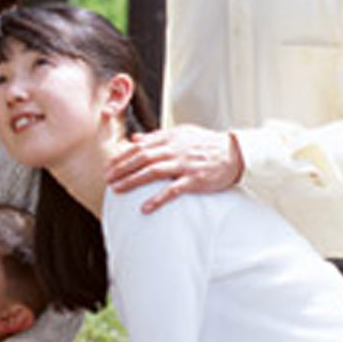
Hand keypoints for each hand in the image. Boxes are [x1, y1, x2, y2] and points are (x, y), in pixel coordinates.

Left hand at [104, 125, 243, 212]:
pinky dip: (158, 199)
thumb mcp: (182, 134)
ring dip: (133, 181)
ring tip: (117, 189)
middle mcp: (176, 150)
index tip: (109, 166)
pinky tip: (145, 207)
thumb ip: (157, 136)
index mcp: (171, 138)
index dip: (122, 156)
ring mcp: (185, 165)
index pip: (140, 146)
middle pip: (142, 158)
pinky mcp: (195, 180)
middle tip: (107, 179)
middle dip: (122, 168)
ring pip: (153, 172)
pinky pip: (173, 190)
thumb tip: (135, 139)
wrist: (235, 153)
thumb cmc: (207, 144)